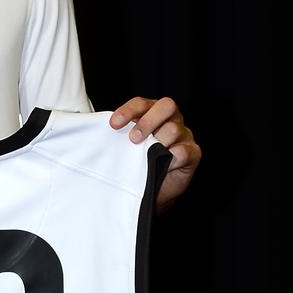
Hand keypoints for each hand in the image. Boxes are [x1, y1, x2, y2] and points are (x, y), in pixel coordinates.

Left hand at [110, 96, 200, 210]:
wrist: (153, 189)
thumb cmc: (138, 162)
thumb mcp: (126, 145)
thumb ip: (120, 134)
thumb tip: (99, 129)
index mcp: (152, 112)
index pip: (142, 103)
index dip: (128, 110)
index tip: (114, 124)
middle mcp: (171, 119)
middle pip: (166, 106)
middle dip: (148, 121)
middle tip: (133, 139)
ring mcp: (184, 135)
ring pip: (173, 129)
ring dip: (158, 143)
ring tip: (148, 156)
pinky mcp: (193, 152)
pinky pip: (184, 151)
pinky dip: (171, 158)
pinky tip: (164, 165)